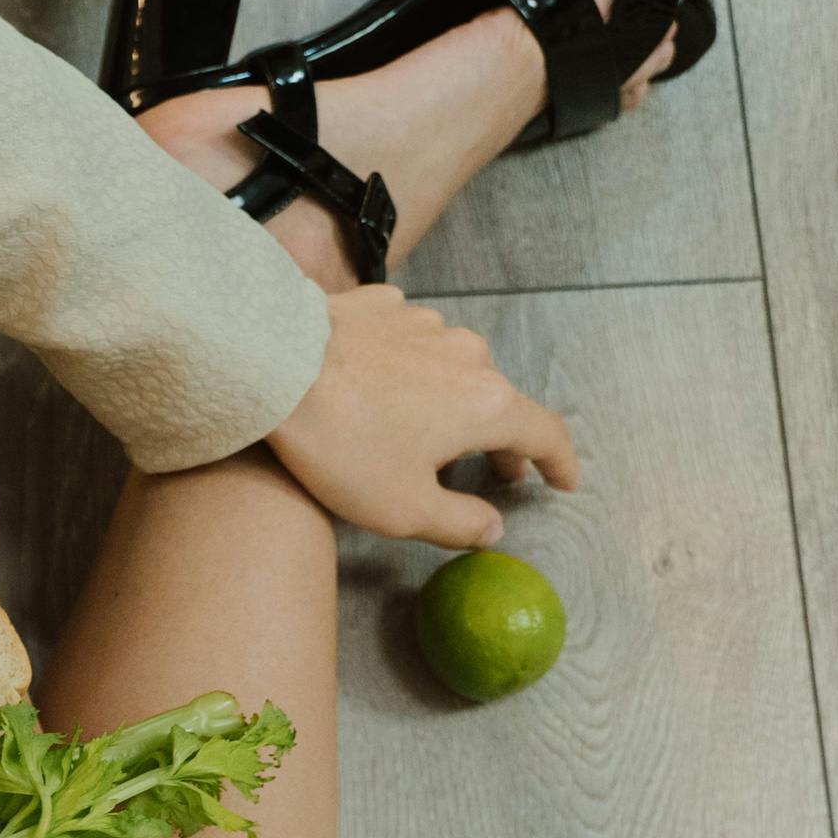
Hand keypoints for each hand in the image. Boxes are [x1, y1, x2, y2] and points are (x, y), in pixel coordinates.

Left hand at [265, 285, 578, 548]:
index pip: (546, 435)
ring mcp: (426, 324)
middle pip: (499, 400)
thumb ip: (458, 523)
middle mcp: (469, 355)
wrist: (273, 365)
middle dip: (502, 439)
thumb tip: (493, 531)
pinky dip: (405, 368)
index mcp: (488, 404)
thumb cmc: (342, 443)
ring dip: (451, 401)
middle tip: (500, 469)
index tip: (563, 482)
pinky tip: (379, 387)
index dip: (560, 463)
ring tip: (428, 432)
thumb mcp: (403, 508)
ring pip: (453, 369)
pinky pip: (406, 343)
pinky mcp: (383, 306)